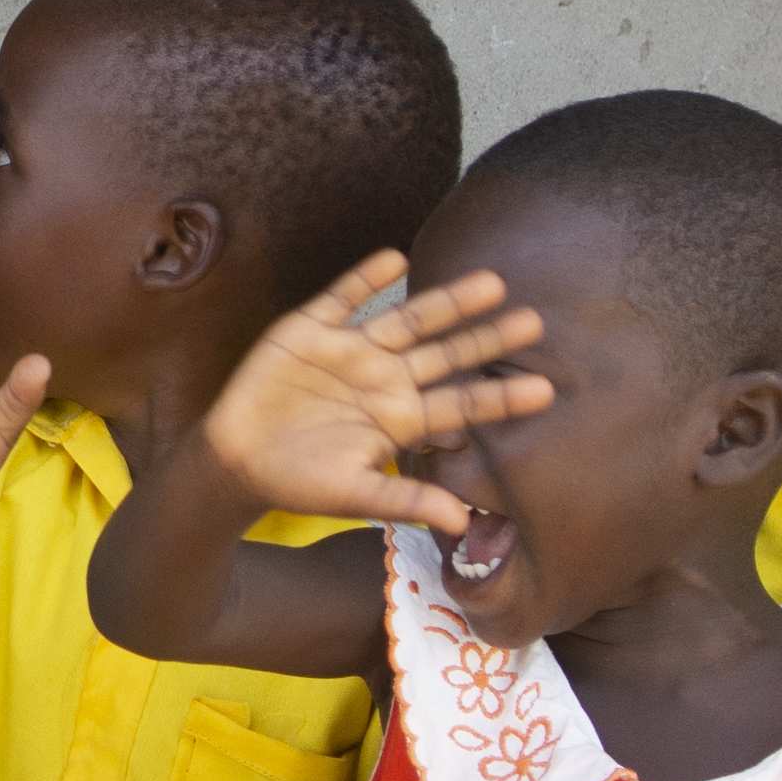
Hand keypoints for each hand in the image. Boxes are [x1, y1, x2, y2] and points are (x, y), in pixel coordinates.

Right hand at [194, 258, 550, 536]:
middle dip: (487, 339)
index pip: (460, 405)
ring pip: (407, 320)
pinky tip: (395, 258)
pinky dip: (366, 278)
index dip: (500, 398)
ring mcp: (350, 351)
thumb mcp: (355, 494)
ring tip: (491, 282)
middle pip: (446, 354)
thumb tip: (462, 521)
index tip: (546, 390)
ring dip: (446, 302)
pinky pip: (342, 298)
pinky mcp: (310, 329)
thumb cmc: (299, 482)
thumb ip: (406, 499)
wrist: (235, 460)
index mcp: (399, 419)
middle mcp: (384, 379)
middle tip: (535, 322)